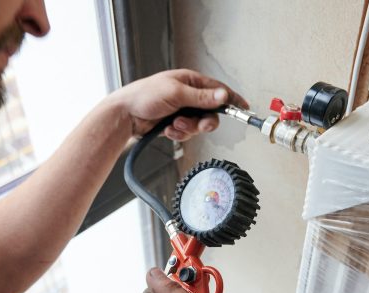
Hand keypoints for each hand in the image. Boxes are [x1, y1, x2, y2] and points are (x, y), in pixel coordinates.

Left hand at [108, 69, 248, 140]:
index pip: (217, 89)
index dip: (231, 99)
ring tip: (173, 125)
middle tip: (199, 125)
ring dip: (187, 128)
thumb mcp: (175, 93)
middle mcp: (188, 96)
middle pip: (210, 113)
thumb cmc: (144, 96)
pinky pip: (187, 133)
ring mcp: (182, 111)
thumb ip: (200, 97)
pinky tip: (168, 130)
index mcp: (190, 81)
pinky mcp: (175, 124)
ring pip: (198, 126)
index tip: (243, 107)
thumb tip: (222, 95)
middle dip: (203, 122)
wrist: (125, 116)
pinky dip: (178, 134)